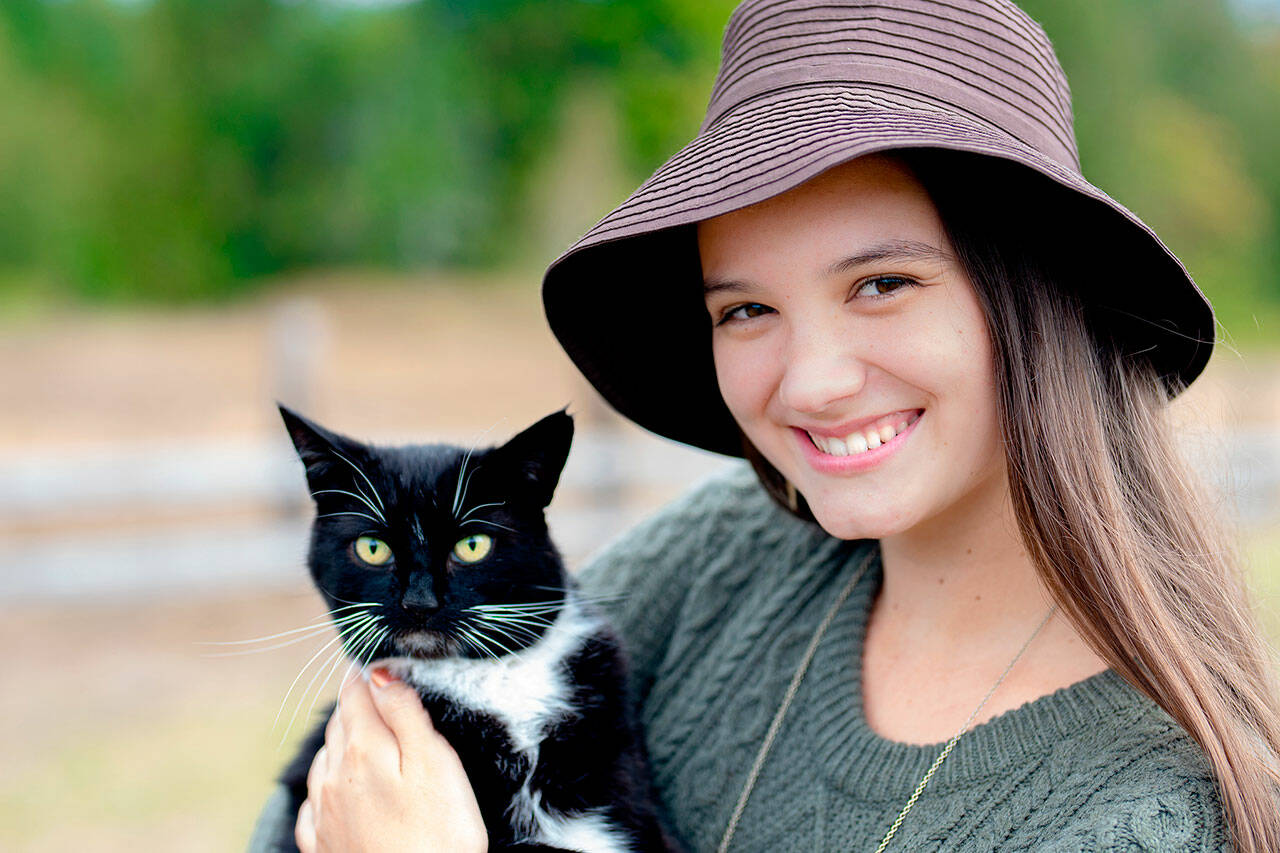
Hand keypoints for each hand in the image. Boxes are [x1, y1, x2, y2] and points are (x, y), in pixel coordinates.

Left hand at [295, 665, 487, 852]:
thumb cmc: (439, 834)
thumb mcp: (435, 762)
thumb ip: (405, 713)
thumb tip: (381, 672)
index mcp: (363, 748)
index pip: (355, 693)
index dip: (366, 673)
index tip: (374, 660)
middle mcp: (333, 775)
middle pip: (339, 723)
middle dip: (355, 704)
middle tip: (372, 691)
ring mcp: (323, 812)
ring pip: (325, 758)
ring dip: (341, 740)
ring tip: (360, 732)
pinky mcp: (322, 842)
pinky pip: (315, 800)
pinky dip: (327, 782)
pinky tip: (339, 786)